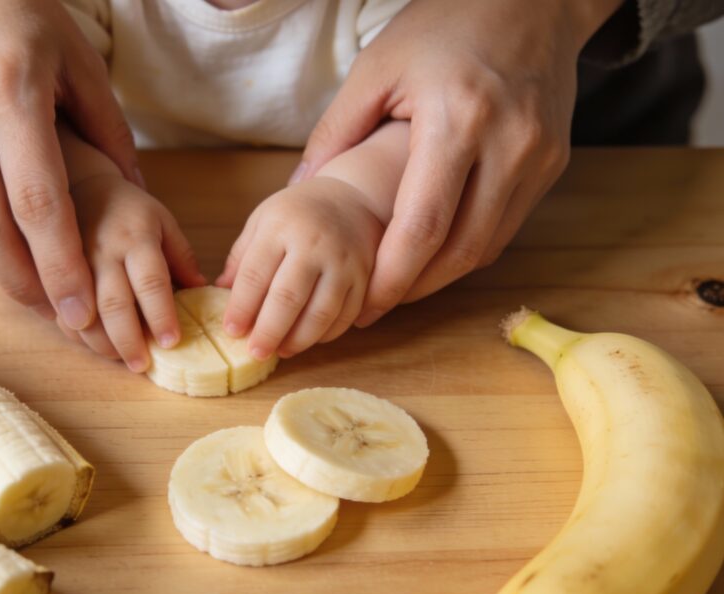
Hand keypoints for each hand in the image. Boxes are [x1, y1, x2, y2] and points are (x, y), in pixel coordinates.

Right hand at [0, 0, 140, 328]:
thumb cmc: (18, 16)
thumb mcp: (77, 59)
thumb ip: (108, 130)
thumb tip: (136, 196)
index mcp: (9, 86)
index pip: (37, 200)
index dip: (60, 265)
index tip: (80, 311)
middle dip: (27, 285)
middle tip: (59, 316)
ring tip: (31, 293)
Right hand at [66, 174, 204, 371]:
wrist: (81, 189)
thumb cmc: (129, 213)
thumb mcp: (163, 223)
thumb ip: (182, 256)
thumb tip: (202, 290)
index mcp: (136, 238)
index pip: (151, 281)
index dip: (161, 315)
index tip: (171, 342)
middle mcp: (104, 252)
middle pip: (114, 303)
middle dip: (128, 339)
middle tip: (143, 365)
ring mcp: (74, 265)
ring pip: (84, 312)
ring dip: (102, 343)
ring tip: (122, 360)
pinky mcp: (54, 274)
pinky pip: (61, 311)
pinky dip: (78, 333)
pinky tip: (96, 345)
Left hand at [215, 177, 382, 359]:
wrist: (351, 200)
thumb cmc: (297, 214)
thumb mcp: (261, 222)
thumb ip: (241, 257)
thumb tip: (220, 292)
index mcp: (281, 227)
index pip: (255, 275)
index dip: (241, 308)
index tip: (232, 331)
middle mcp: (315, 244)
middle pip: (288, 298)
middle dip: (268, 332)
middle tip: (255, 352)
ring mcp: (344, 261)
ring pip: (321, 313)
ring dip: (298, 340)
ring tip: (281, 351)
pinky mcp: (365, 277)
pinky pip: (346, 316)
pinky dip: (326, 334)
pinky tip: (308, 339)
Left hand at [298, 0, 623, 325]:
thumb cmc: (445, 24)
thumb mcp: (377, 67)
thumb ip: (335, 133)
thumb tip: (298, 190)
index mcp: (459, 119)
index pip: (424, 226)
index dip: (391, 277)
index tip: (361, 306)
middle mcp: (509, 144)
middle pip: (460, 250)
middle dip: (413, 289)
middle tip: (372, 308)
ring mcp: (539, 157)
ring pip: (487, 246)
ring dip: (440, 277)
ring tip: (397, 288)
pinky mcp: (553, 163)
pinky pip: (507, 226)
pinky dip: (468, 248)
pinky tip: (434, 254)